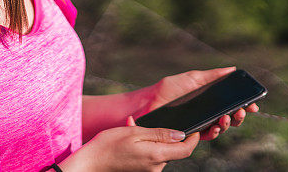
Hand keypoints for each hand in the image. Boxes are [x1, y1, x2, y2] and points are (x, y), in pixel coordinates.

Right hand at [57, 117, 199, 171]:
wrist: (90, 163)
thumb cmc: (109, 145)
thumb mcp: (135, 132)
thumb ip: (160, 134)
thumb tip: (180, 134)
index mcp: (157, 156)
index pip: (186, 150)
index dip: (194, 139)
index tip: (196, 128)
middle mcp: (156, 167)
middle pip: (173, 150)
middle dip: (166, 134)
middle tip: (147, 121)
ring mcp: (149, 171)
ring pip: (161, 151)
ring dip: (152, 138)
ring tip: (132, 127)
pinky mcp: (142, 171)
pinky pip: (151, 156)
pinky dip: (145, 145)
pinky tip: (129, 137)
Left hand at [138, 66, 259, 140]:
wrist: (149, 102)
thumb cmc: (168, 89)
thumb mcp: (192, 78)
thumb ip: (212, 75)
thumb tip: (232, 68)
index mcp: (209, 99)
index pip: (231, 103)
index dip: (244, 105)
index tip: (254, 104)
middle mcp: (207, 112)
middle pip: (230, 116)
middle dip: (240, 115)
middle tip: (242, 110)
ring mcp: (200, 124)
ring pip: (221, 127)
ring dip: (228, 124)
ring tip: (227, 117)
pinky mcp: (191, 133)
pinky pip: (207, 136)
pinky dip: (214, 132)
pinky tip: (216, 126)